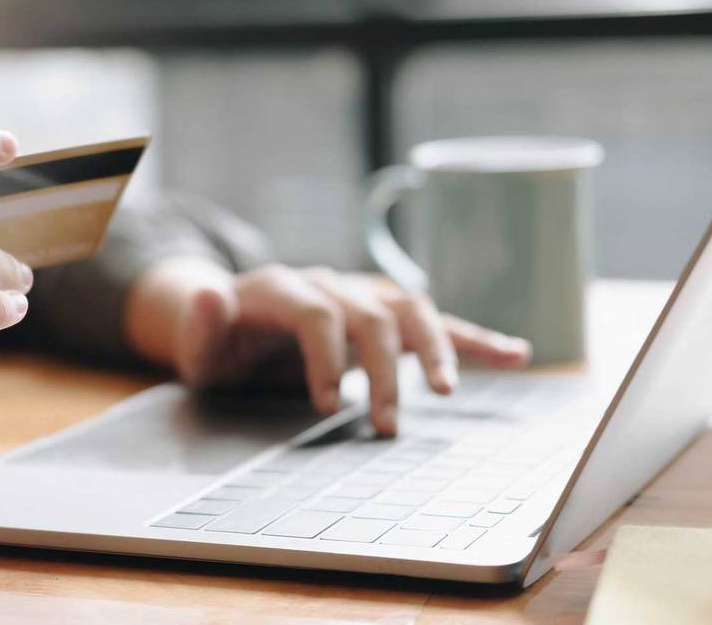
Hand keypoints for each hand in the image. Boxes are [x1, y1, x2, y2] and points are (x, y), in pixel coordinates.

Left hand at [125, 258, 531, 434]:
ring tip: (450, 391)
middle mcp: (327, 284)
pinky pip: (432, 319)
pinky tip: (514, 353)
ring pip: (409, 309)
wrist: (230, 319)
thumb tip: (208, 294)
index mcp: (281, 288)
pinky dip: (472, 337)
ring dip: (436, 348)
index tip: (325, 407)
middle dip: (382, 372)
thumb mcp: (197, 342)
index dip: (324, 357)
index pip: (316, 313)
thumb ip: (200, 323)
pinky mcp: (382, 314)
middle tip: (386, 427)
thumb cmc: (215, 342)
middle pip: (369, 315)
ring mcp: (359, 295)